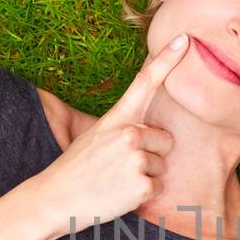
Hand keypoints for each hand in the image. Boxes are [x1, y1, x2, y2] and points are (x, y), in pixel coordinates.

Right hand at [31, 33, 188, 235]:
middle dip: (152, 154)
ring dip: (146, 176)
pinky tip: (121, 195)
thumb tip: (147, 126)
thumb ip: (122, 126)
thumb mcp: (95, 135)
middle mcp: (128, 134)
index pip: (145, 82)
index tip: (185, 40)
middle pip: (165, 140)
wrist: (55, 199)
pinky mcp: (141, 185)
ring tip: (118, 181)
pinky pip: (158, 187)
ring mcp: (136, 159)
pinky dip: (143, 195)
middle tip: (121, 166)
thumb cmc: (77, 169)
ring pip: (162, 166)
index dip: (167, 60)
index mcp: (117, 118)